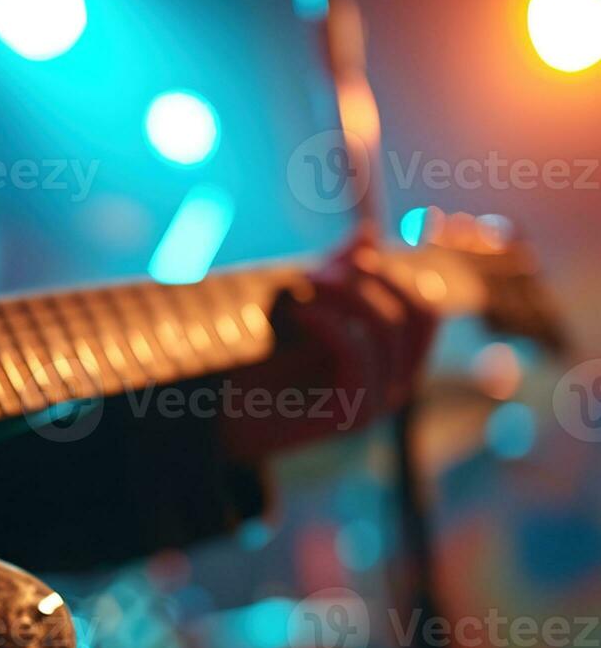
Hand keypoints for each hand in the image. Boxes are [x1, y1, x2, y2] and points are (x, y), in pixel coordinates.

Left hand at [220, 228, 437, 460]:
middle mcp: (397, 386)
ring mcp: (378, 404)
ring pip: (387, 326)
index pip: (425, 310)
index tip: (347, 259)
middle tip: (316, 272)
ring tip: (299, 287)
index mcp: (394, 364)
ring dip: (342, 293)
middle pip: (415, 312)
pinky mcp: (352, 415)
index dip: (391, 274)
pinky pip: (357, 351)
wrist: (223, 414)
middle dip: (367, 279)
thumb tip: (369, 232)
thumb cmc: (263, 361)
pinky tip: (297, 311)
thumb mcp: (308, 307)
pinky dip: (327, 320)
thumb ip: (340, 273)